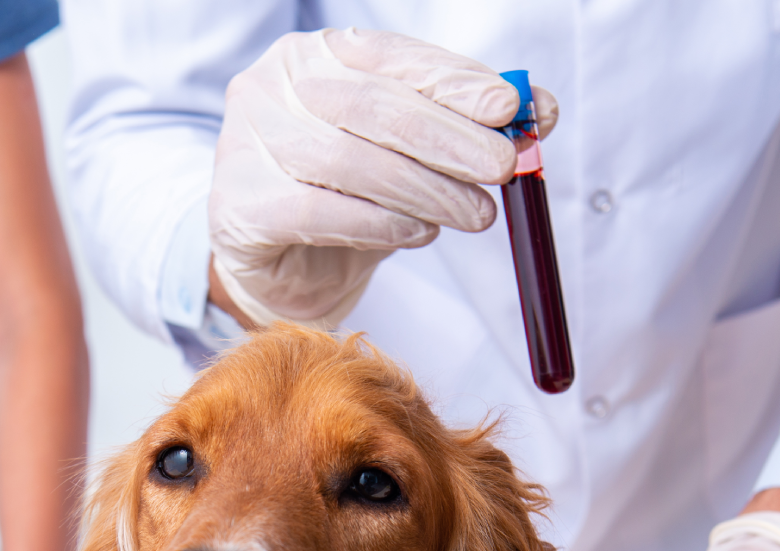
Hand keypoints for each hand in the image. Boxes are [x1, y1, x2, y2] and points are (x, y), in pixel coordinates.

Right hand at [210, 28, 547, 326]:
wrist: (280, 265)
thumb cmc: (348, 197)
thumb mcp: (410, 152)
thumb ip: (464, 125)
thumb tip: (540, 111)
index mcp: (315, 55)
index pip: (391, 57)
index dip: (454, 82)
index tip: (511, 108)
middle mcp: (273, 87)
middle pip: (373, 108)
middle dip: (449, 140)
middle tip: (503, 170)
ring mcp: (247, 143)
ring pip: (348, 162)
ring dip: (425, 189)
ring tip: (475, 214)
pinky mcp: (239, 205)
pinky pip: (317, 210)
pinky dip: (378, 222)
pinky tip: (418, 232)